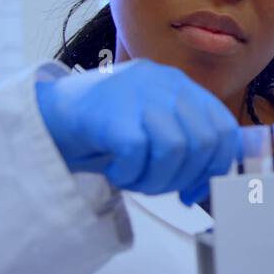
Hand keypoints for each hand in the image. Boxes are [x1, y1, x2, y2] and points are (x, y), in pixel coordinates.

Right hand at [35, 59, 242, 205]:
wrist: (49, 114)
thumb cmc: (106, 126)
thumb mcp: (154, 124)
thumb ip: (188, 138)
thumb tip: (221, 172)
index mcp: (180, 86)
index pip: (224, 128)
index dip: (216, 166)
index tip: (196, 189)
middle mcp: (164, 84)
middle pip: (204, 141)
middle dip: (186, 178)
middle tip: (160, 188)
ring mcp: (139, 95)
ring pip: (175, 150)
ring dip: (157, 180)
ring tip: (135, 181)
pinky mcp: (112, 113)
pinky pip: (138, 154)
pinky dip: (130, 174)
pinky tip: (116, 173)